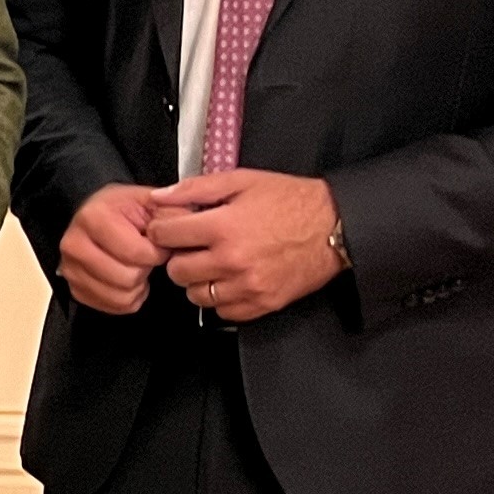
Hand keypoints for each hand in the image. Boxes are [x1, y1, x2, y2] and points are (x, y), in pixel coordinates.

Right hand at [57, 181, 163, 315]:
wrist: (98, 216)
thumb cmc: (125, 210)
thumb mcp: (151, 201)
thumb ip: (171, 214)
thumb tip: (184, 232)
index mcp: (93, 218)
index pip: (136, 253)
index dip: (158, 253)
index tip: (158, 244)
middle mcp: (74, 245)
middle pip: (127, 278)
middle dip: (145, 269)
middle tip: (145, 257)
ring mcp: (71, 270)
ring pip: (121, 297)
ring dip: (138, 285)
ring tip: (136, 267)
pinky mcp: (75, 290)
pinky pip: (114, 307)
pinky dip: (128, 297)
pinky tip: (127, 279)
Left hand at [150, 169, 343, 324]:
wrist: (335, 227)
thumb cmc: (290, 200)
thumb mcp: (242, 181)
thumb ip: (196, 189)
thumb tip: (159, 198)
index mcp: (223, 227)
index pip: (164, 236)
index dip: (162, 230)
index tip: (171, 228)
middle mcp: (232, 260)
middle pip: (176, 270)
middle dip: (179, 257)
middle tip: (195, 247)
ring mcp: (247, 286)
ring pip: (195, 295)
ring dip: (199, 280)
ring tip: (215, 263)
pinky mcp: (261, 304)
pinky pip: (222, 312)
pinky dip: (222, 299)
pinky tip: (232, 279)